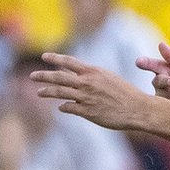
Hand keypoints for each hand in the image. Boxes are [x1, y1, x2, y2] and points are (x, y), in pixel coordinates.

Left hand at [30, 54, 146, 131]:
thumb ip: (91, 77)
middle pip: (59, 77)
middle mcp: (87, 83)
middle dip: (43, 75)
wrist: (137, 108)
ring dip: (47, 92)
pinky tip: (61, 107)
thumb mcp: (108, 78)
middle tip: (32, 75)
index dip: (55, 58)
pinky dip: (63, 107)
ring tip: (39, 92)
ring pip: (60, 93)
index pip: (69, 62)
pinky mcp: (87, 112)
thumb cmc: (125, 93)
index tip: (44, 56)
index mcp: (93, 72)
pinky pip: (69, 108)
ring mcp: (86, 97)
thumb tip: (77, 78)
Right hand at [136, 41, 169, 107]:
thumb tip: (160, 44)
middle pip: (156, 81)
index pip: (152, 64)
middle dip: (163, 81)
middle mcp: (161, 82)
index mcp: (165, 68)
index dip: (145, 63)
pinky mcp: (169, 108)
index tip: (139, 62)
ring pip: (165, 94)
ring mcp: (164, 96)